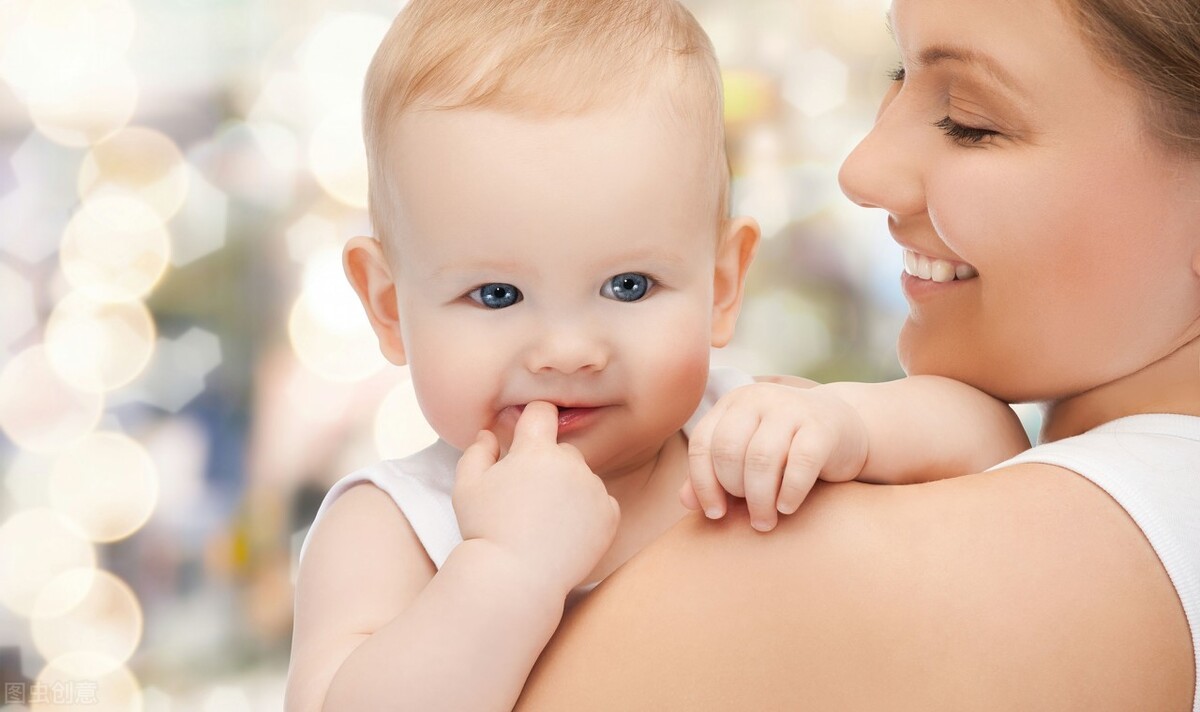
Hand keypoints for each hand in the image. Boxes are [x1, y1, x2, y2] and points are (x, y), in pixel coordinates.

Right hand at [453, 401, 620, 596]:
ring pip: (582, 478)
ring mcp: (594, 489)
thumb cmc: (486, 531)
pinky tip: (565, 532)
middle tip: (528, 498)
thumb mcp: (466, 487)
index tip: (527, 434)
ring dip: (569, 489)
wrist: (516, 579)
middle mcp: (571, 463)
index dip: (533, 420)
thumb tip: (489, 433)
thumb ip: (478, 452)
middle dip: (547, 465)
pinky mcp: (609, 515)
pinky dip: (589, 513)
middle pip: (562, 451)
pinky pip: (601, 503)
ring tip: (545, 521)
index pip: (542, 412)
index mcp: (535, 450)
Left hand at [681, 382, 867, 531]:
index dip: (703, 484)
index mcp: (732, 403)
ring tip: (764, 521)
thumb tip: (685, 502)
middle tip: (749, 513)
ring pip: (761, 460)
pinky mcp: (822, 427)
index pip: (702, 443)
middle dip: (734, 491)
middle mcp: (758, 399)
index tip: (715, 514)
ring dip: (760, 500)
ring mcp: (791, 409)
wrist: (844, 429)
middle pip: (729, 452)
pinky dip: (789, 493)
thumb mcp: (746, 455)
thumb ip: (714, 474)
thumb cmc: (785, 449)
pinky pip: (798, 464)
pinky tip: (787, 508)